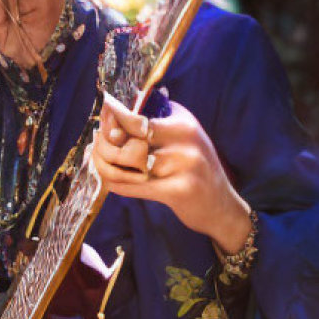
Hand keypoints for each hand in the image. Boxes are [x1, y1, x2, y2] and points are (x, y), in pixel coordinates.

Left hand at [91, 92, 252, 255]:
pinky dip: (115, 183)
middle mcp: (184, 137)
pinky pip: (132, 185)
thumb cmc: (195, 171)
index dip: (113, 115)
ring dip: (105, 164)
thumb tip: (114, 116)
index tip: (101, 120)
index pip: (139, 112)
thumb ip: (157, 126)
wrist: (222, 206)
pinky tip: (109, 182)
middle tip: (96, 147)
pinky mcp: (176, 190)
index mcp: (183, 120)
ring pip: (128, 159)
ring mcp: (181, 163)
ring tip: (100, 164)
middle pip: (130, 133)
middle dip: (105, 141)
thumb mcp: (183, 140)